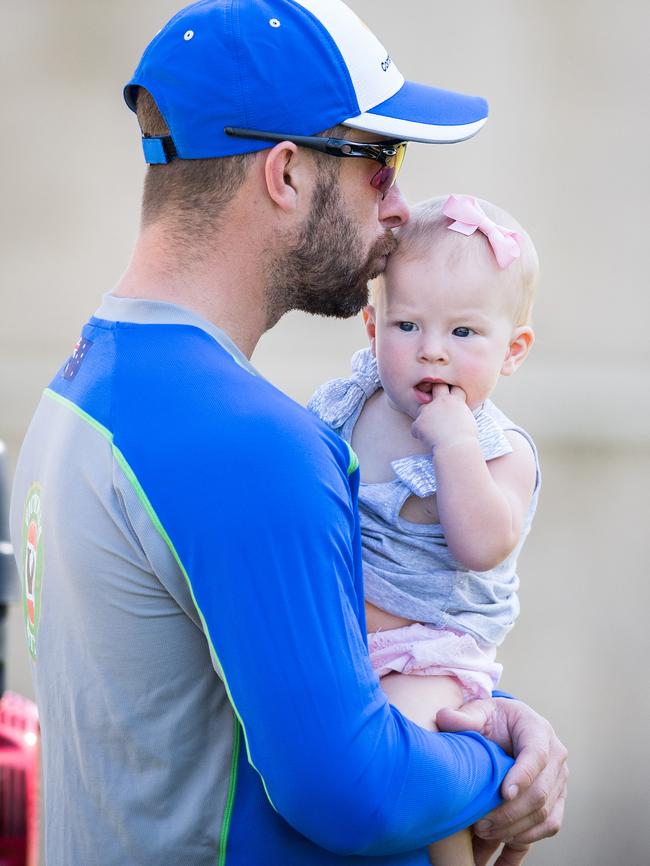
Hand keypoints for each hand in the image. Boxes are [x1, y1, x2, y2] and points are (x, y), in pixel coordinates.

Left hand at [410, 384, 476, 450]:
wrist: (456, 448)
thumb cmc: (466, 438)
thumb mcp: (469, 420)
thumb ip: (460, 413)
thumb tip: (457, 414)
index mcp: (456, 400)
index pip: (453, 388)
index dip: (452, 392)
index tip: (451, 398)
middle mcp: (441, 401)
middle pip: (436, 388)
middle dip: (436, 391)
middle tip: (436, 404)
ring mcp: (428, 410)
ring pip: (422, 409)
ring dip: (425, 417)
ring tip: (433, 431)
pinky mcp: (418, 422)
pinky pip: (416, 427)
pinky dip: (419, 433)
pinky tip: (427, 440)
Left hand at [436, 697, 567, 864]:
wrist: (508, 727)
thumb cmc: (493, 718)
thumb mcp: (480, 711)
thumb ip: (465, 716)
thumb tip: (444, 718)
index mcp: (537, 730)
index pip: (536, 754)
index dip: (523, 775)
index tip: (503, 792)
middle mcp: (555, 757)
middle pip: (540, 792)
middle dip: (510, 812)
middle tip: (480, 824)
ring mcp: (558, 781)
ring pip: (544, 814)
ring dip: (515, 829)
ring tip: (484, 834)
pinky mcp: (556, 800)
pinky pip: (548, 826)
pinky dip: (526, 838)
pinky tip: (501, 843)